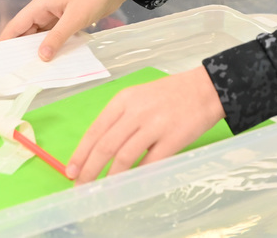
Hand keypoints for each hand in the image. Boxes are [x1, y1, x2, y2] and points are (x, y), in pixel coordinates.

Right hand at [0, 0, 149, 60]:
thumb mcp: (75, 18)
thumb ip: (57, 37)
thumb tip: (41, 57)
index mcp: (39, 6)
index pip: (15, 27)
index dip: (5, 44)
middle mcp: (44, 11)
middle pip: (25, 34)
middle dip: (20, 51)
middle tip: (16, 74)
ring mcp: (56, 16)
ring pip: (40, 37)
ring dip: (37, 51)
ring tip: (31, 72)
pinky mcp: (67, 21)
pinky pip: (54, 36)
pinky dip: (52, 47)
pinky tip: (52, 62)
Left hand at [67, 65, 225, 182]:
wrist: (205, 88)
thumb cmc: (170, 94)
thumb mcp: (139, 97)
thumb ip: (120, 119)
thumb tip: (98, 150)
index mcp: (124, 99)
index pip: (95, 130)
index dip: (80, 154)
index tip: (71, 171)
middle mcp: (137, 111)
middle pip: (105, 146)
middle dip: (90, 170)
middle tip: (82, 186)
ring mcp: (155, 125)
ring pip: (123, 157)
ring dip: (110, 177)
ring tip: (103, 189)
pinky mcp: (172, 139)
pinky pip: (149, 163)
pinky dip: (136, 176)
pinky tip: (129, 183)